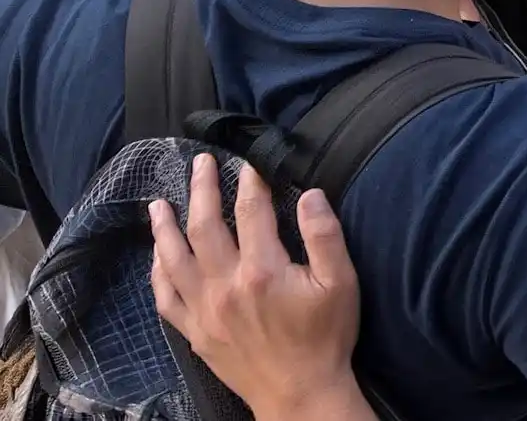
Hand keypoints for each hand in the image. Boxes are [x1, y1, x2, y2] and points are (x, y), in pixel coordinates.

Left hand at [149, 154, 365, 419]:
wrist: (300, 394)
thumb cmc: (326, 337)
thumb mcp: (341, 284)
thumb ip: (326, 236)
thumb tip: (310, 194)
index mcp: (262, 270)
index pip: (252, 210)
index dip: (251, 179)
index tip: (250, 160)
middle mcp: (225, 286)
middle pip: (204, 227)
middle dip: (201, 190)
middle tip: (198, 163)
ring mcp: (204, 311)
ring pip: (174, 260)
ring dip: (164, 228)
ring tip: (158, 204)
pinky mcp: (196, 332)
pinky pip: (166, 298)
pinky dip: (157, 273)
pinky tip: (158, 257)